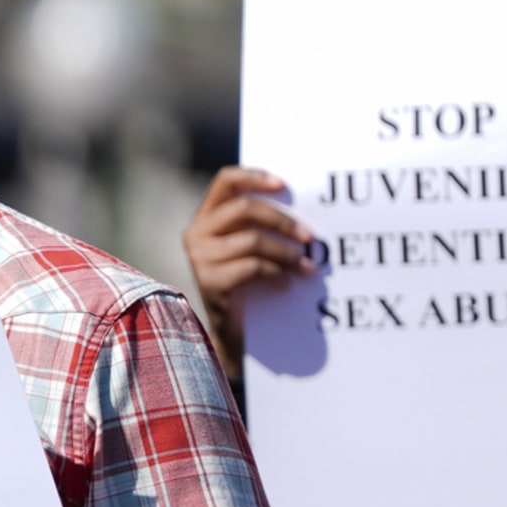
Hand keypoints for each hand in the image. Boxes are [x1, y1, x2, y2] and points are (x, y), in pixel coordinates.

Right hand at [182, 166, 315, 375]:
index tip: (283, 185)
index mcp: (206, 216)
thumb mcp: (247, 247)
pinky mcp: (210, 281)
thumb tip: (300, 210)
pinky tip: (286, 284)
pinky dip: (276, 274)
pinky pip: (252, 267)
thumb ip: (258, 225)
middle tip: (310, 237)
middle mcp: (197, 232)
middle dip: (282, 221)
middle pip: (244, 208)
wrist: (229, 329)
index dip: (254, 177)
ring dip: (286, 254)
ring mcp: (199, 257)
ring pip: (252, 240)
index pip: (226, 181)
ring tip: (306, 267)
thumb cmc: (245, 283)